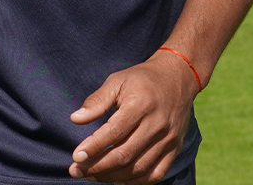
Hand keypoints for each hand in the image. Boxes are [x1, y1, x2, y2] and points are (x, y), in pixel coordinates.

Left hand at [68, 52, 198, 181]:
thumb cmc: (140, 79)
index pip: (114, 132)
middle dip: (98, 166)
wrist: (177, 78)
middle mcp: (157, 125)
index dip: (94, 146)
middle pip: (125, 153)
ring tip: (91, 176)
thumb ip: (97, 101)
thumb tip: (75, 119)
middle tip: (76, 171)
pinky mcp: (175, 149)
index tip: (76, 157)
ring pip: (139, 167)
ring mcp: (168, 139)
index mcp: (140, 105)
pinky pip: (156, 173)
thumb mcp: (117, 81)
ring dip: (113, 175)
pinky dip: (136, 181)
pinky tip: (117, 179)